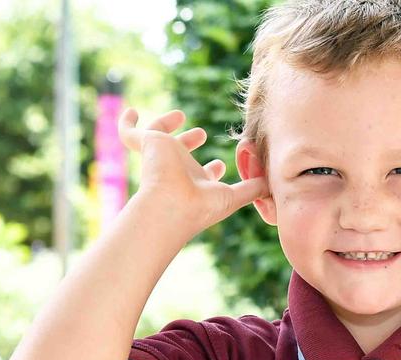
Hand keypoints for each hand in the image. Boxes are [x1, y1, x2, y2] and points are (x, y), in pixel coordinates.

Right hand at [119, 108, 268, 235]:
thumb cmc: (202, 206)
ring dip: (167, 125)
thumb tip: (272, 184)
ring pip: (157, 138)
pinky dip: (127, 123)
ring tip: (180, 115)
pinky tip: (131, 112)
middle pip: (182, 153)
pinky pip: (129, 132)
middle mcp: (178, 168)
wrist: (172, 204)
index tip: (220, 165)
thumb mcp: (234, 196)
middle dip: (191, 143)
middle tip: (202, 134)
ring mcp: (161, 156)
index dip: (211, 171)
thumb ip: (253, 189)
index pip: (203, 175)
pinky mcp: (147, 144)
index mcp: (196, 181)